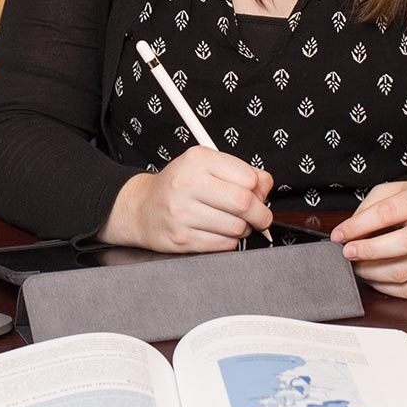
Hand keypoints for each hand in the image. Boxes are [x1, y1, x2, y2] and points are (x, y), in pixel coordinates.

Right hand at [99, 147, 274, 252]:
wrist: (141, 208)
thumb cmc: (178, 185)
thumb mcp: (205, 165)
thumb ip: (239, 171)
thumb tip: (266, 186)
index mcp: (198, 160)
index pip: (248, 177)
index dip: (260, 189)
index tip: (258, 194)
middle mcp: (187, 184)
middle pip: (244, 203)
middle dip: (260, 214)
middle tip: (259, 216)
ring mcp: (182, 213)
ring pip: (236, 227)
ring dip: (242, 229)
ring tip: (231, 222)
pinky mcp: (181, 239)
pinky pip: (223, 245)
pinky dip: (228, 241)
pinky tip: (218, 232)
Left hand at [329, 180, 406, 298]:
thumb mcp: (399, 190)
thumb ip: (372, 206)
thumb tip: (348, 230)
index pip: (386, 213)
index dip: (357, 226)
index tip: (339, 235)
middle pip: (402, 244)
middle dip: (367, 252)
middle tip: (348, 253)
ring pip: (405, 272)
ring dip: (373, 273)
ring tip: (358, 266)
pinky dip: (388, 288)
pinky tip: (376, 278)